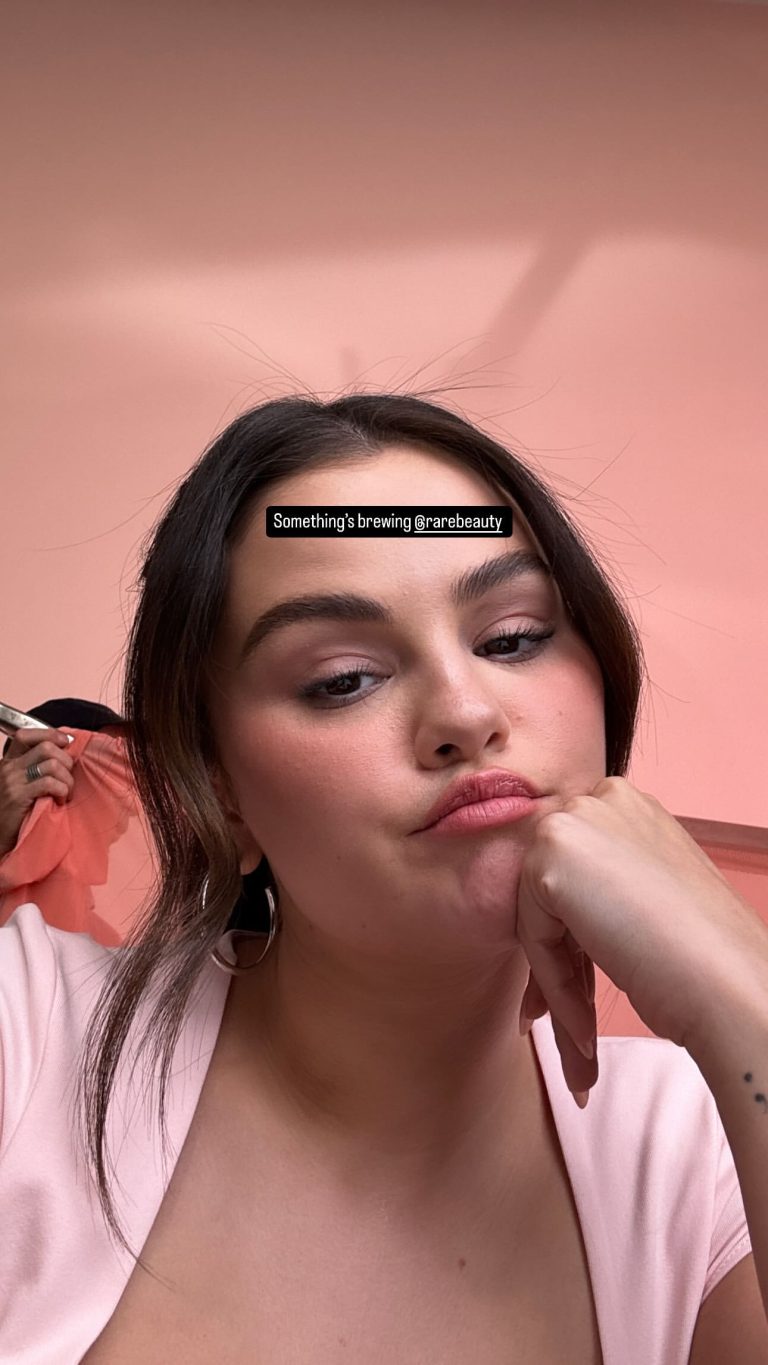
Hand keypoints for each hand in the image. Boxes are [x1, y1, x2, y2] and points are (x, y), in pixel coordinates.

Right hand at [0, 727, 75, 855]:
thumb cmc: (13, 813)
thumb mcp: (19, 786)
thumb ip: (33, 770)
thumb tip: (65, 756)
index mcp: (8, 761)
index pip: (26, 735)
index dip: (50, 734)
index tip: (66, 743)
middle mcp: (8, 767)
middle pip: (45, 747)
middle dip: (66, 760)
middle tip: (68, 778)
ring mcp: (12, 781)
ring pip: (51, 764)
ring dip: (67, 779)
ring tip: (66, 793)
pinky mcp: (18, 797)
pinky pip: (49, 783)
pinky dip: (61, 790)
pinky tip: (60, 801)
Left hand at [515, 776, 767, 1103]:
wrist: (728, 983)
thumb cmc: (704, 954)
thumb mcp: (648, 897)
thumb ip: (605, 887)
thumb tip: (559, 917)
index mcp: (628, 804)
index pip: (578, 876)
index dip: (578, 943)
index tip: (581, 996)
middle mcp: (600, 799)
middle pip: (552, 896)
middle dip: (561, 968)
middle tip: (575, 1032)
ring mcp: (573, 822)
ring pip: (539, 920)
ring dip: (559, 991)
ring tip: (581, 1049)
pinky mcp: (550, 858)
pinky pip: (533, 938)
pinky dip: (554, 990)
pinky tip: (583, 1035)